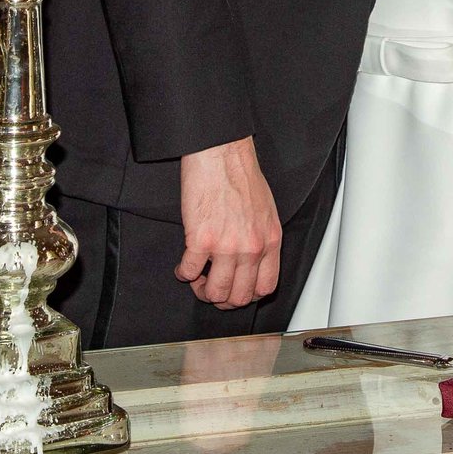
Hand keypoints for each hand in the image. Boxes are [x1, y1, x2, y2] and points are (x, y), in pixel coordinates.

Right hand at [177, 137, 281, 308]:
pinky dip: (183, 274)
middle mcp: (251, 248)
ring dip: (202, 290)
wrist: (221, 154)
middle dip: (223, 299)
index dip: (248, 296)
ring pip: (215, 292)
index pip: (265, 288)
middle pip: (239, 297)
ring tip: (196, 279)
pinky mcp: (201, 239)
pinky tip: (183, 266)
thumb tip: (252, 262)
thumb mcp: (266, 212)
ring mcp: (226, 246)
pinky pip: (189, 271)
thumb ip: (262, 239)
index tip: (236, 292)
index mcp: (270, 241)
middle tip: (212, 289)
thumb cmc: (241, 176)